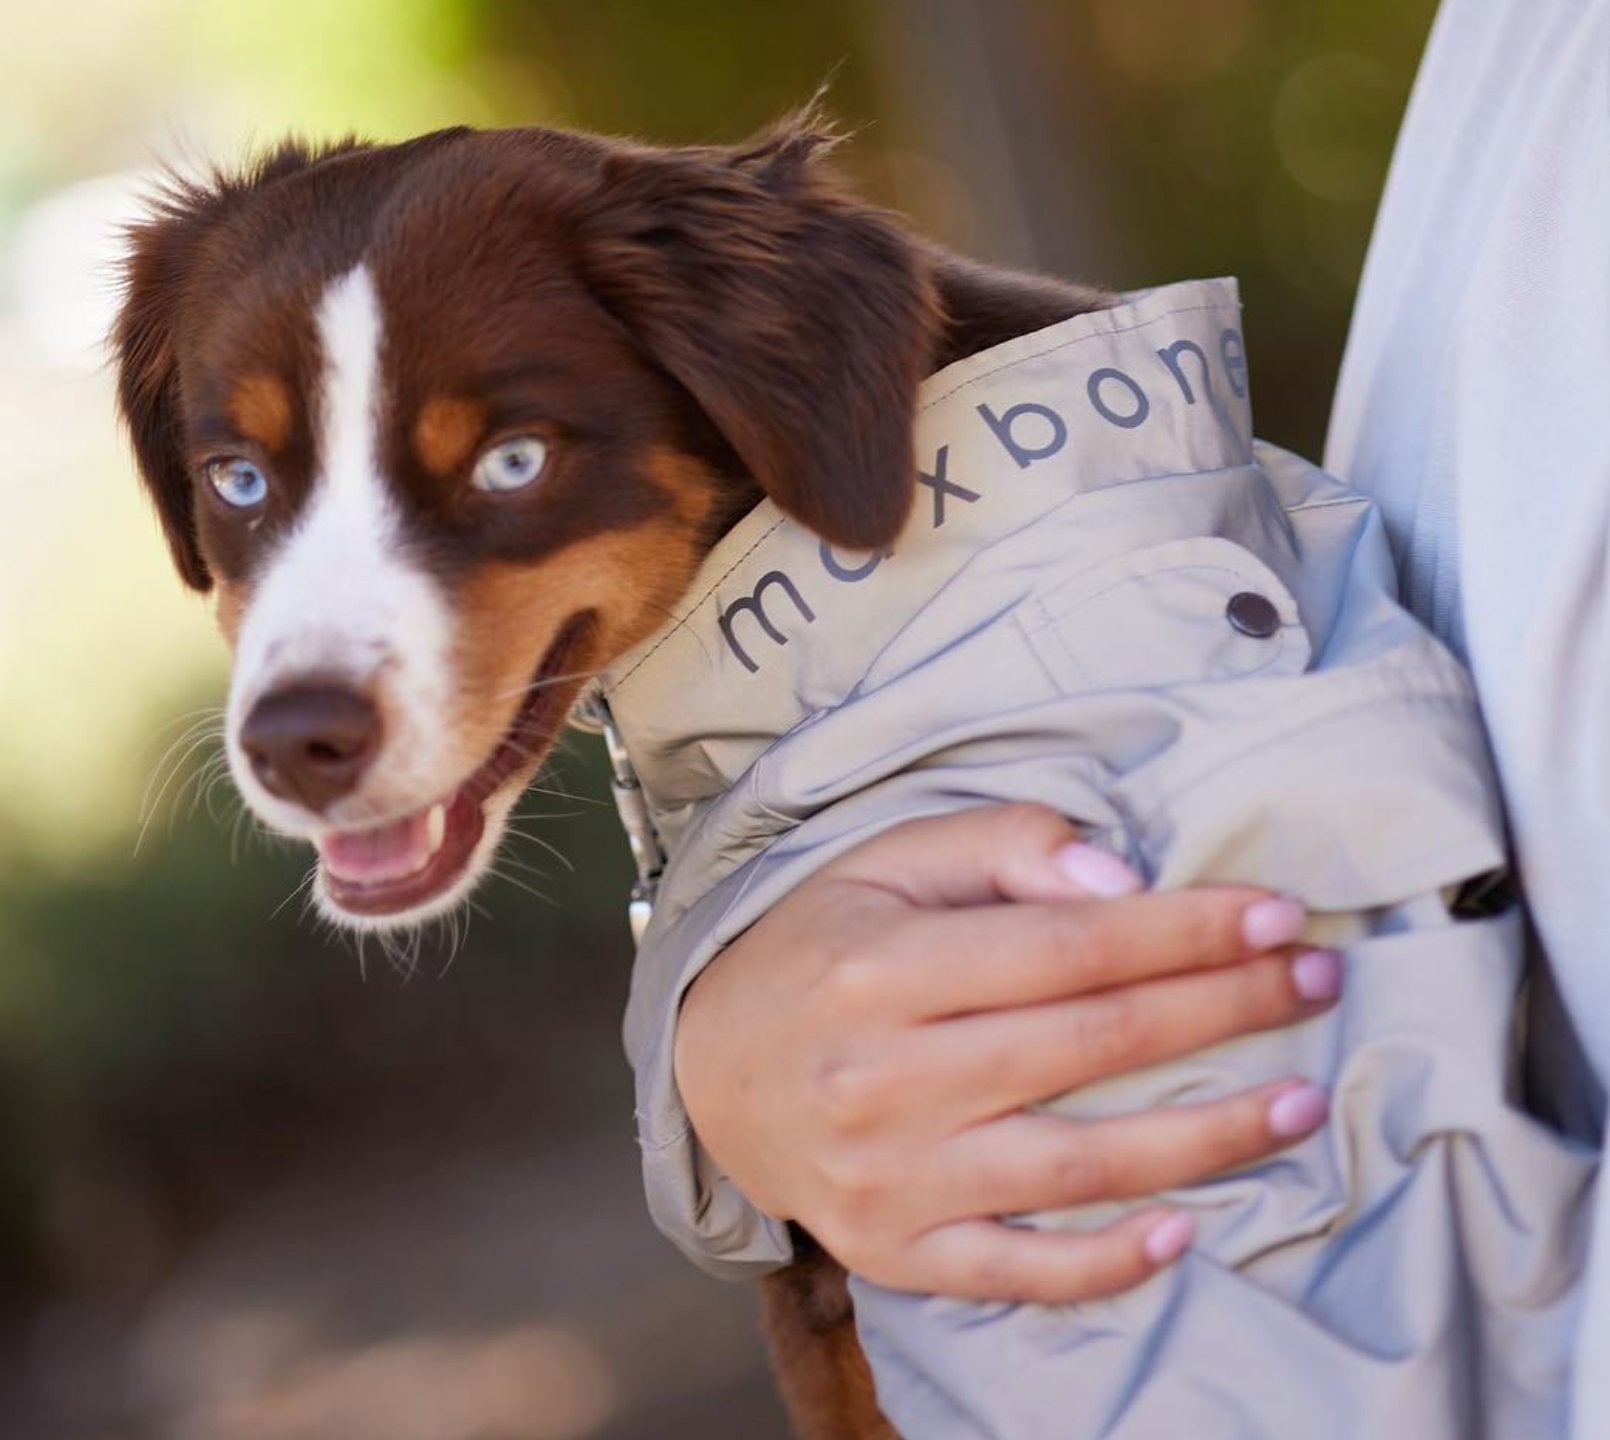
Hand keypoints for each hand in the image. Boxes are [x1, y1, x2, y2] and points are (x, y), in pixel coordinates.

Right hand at [674, 803, 1337, 1303]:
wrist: (707, 1067)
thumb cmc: (817, 946)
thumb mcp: (885, 864)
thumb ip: (1000, 846)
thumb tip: (1120, 883)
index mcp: (880, 969)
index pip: (1068, 947)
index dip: (1185, 930)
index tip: (1275, 914)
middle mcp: (884, 1077)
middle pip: (1090, 1045)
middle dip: (1222, 1007)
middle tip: (1311, 979)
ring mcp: (890, 1178)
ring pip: (1075, 1165)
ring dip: (1202, 1137)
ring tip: (1295, 1104)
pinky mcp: (894, 1250)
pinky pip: (1017, 1269)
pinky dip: (1105, 1259)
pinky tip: (1184, 1229)